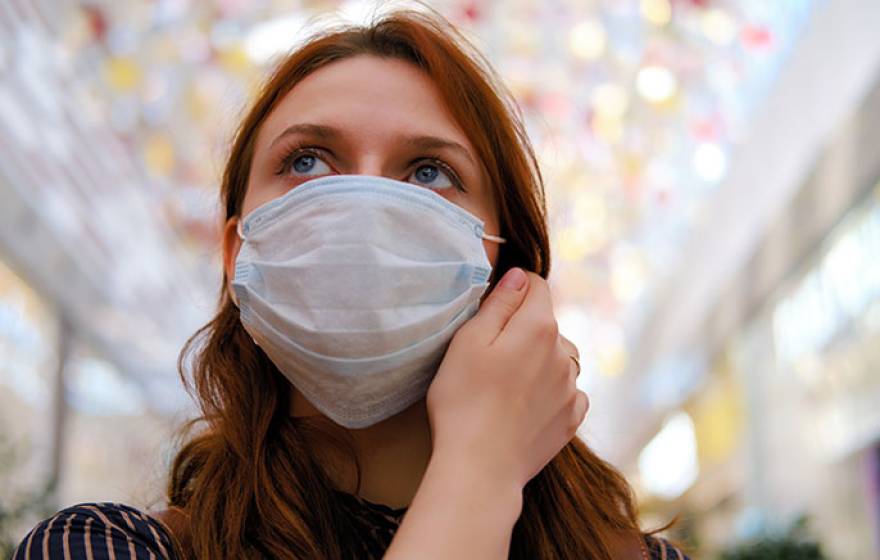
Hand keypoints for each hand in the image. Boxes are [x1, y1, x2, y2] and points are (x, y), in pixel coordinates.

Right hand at [426, 267, 588, 490]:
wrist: (480, 467)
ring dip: (540, 360)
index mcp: (539, 328)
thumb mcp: (468, 341)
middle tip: (489, 356)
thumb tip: (520, 277)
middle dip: (524, 329)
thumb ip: (499, 304)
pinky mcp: (571, 419)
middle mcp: (565, 354)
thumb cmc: (463, 401)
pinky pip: (567, 391)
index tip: (492, 309)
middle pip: (547, 324)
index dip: (513, 290)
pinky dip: (551, 390)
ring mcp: (571, 388)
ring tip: (506, 384)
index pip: (537, 286)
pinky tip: (525, 404)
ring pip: (559, 357)